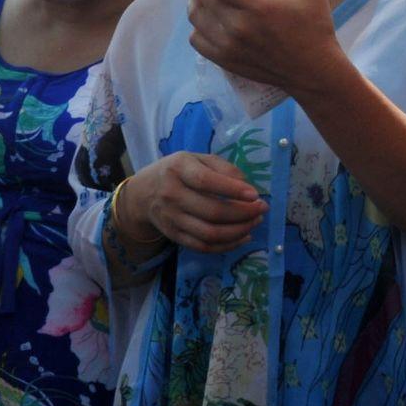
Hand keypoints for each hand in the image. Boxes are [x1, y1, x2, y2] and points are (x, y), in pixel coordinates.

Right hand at [123, 154, 266, 253]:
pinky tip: (243, 236)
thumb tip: (246, 187)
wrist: (143, 193)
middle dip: (243, 213)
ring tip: (255, 222)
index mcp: (178, 169)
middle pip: (212, 212)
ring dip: (239, 231)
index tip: (254, 195)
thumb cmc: (178, 172)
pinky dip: (227, 245)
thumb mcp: (196, 158)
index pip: (205, 181)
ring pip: (210, 233)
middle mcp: (171, 195)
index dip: (232, 190)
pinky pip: (203, 246)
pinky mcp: (174, 235)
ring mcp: (172, 218)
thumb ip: (222, 167)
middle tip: (261, 209)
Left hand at [176, 0, 346, 98]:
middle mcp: (236, 26)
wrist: (312, 70)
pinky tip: (208, 21)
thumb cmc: (314, 26)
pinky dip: (197, 27)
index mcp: (255, 4)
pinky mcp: (224, 61)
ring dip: (196, 4)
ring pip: (195, 19)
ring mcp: (228, 46)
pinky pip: (196, 40)